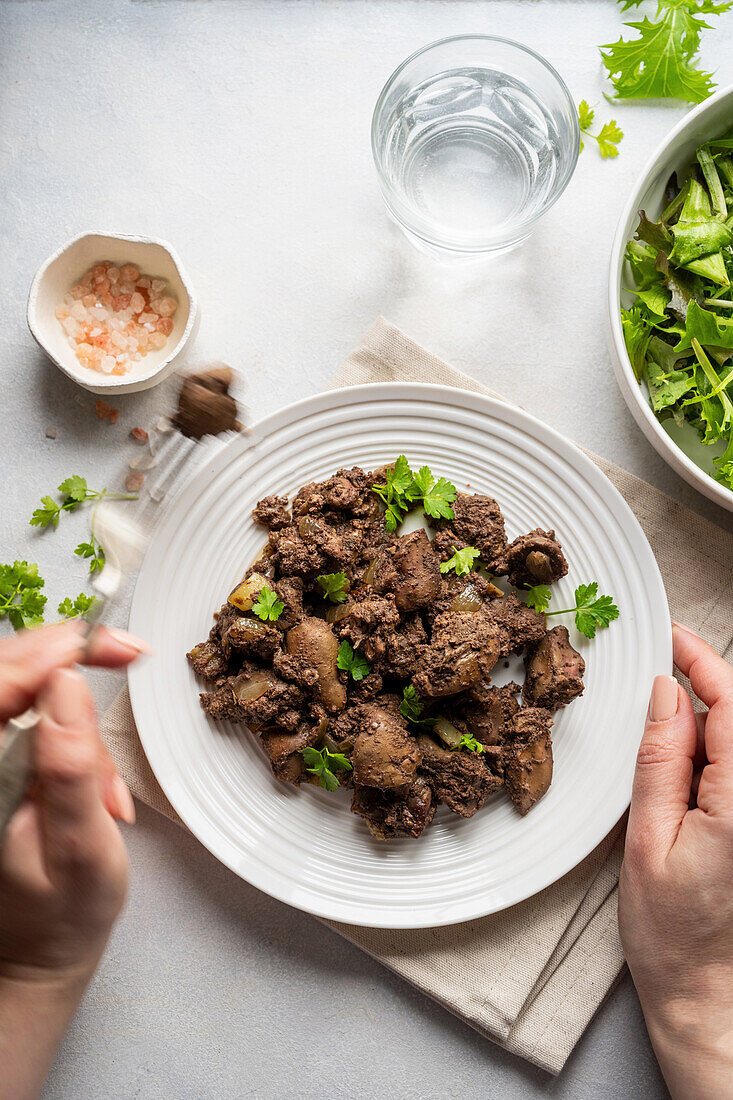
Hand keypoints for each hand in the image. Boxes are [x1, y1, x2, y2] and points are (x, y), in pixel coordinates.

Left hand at [0, 622, 146, 1099]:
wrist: (39, 950)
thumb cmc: (61, 913)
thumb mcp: (79, 848)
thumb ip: (70, 768)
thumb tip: (66, 687)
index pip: (3, 679)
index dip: (59, 648)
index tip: (117, 645)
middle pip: (11, 670)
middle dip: (73, 664)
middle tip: (128, 654)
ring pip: (29, 692)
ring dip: (79, 724)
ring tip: (107, 790)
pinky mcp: (0, 762)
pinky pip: (35, 719)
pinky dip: (74, 739)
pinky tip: (94, 783)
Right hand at [619, 622, 732, 1099]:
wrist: (712, 1004)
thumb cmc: (675, 938)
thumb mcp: (648, 843)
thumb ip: (662, 762)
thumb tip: (667, 696)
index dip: (703, 660)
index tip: (673, 636)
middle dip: (702, 690)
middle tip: (655, 685)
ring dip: (705, 727)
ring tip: (664, 754)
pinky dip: (710, 756)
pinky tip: (683, 776)